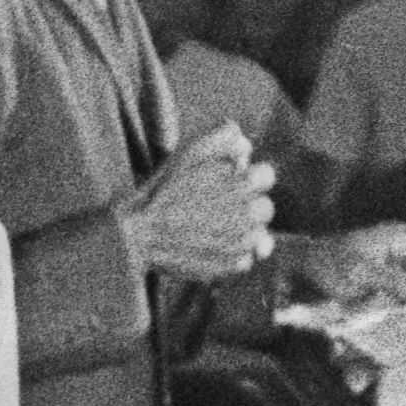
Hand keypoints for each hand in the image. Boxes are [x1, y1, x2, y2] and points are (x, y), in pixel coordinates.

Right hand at [128, 125, 273, 283]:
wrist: (139, 236)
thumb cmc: (162, 192)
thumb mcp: (189, 153)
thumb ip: (222, 139)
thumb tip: (246, 144)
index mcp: (242, 183)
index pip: (266, 176)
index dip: (247, 178)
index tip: (231, 183)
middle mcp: (248, 213)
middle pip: (265, 208)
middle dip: (247, 206)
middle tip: (219, 209)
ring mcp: (242, 242)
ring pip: (259, 235)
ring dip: (242, 232)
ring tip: (213, 230)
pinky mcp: (231, 266)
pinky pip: (245, 259)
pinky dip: (231, 256)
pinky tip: (208, 248)